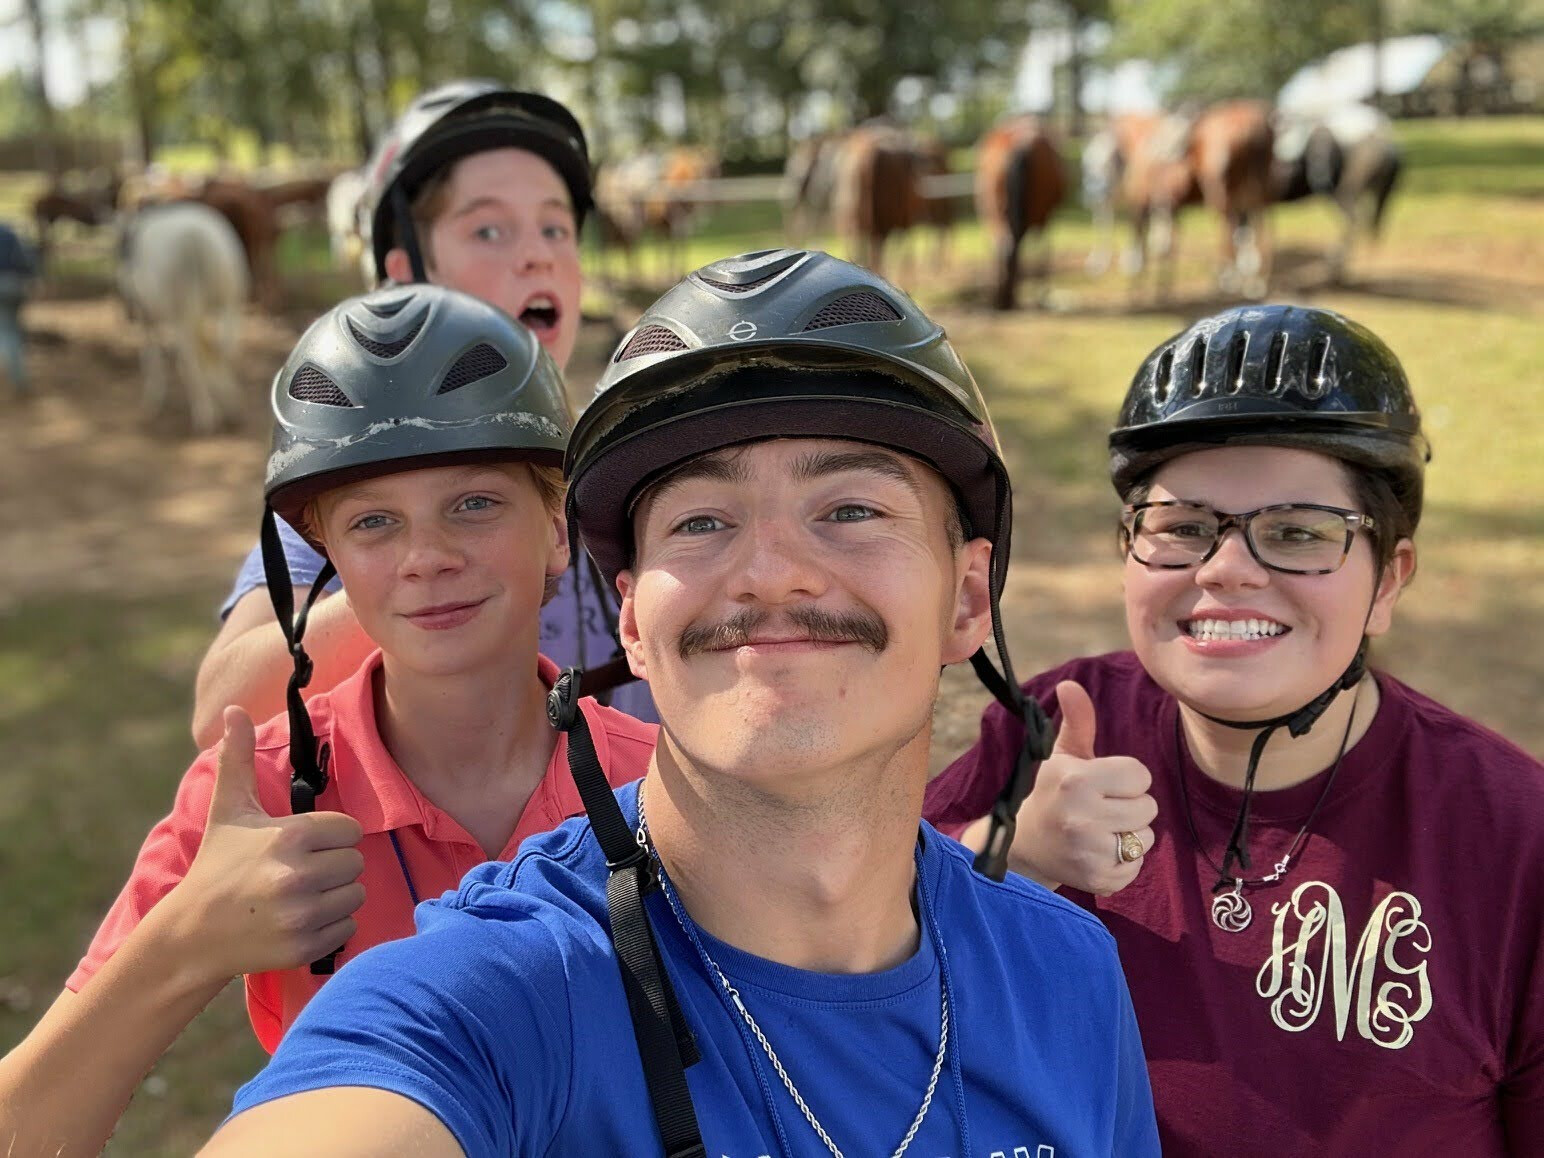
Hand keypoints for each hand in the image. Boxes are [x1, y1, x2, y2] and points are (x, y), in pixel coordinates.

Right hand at [162, 707, 365, 980]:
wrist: (191, 935)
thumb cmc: (217, 866)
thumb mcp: (229, 811)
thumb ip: (237, 758)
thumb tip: (233, 709)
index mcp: (290, 835)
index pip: (351, 830)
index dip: (331, 838)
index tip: (304, 847)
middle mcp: (298, 874)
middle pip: (356, 863)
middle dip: (333, 867)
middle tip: (301, 874)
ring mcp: (301, 914)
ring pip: (356, 895)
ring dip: (336, 897)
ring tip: (300, 897)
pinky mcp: (304, 947)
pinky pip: (347, 928)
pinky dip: (331, 927)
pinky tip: (299, 921)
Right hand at [1006, 681, 1156, 895]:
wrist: (1022, 847)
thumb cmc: (1049, 794)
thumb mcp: (1061, 757)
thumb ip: (1077, 722)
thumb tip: (1071, 684)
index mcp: (1077, 780)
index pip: (1140, 775)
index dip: (1125, 778)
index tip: (1101, 784)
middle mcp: (1083, 817)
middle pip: (1147, 806)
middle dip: (1128, 806)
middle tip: (1099, 809)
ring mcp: (1090, 852)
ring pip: (1146, 838)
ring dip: (1129, 834)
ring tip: (1099, 831)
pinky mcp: (1098, 880)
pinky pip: (1137, 867)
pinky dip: (1124, 862)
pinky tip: (1098, 853)